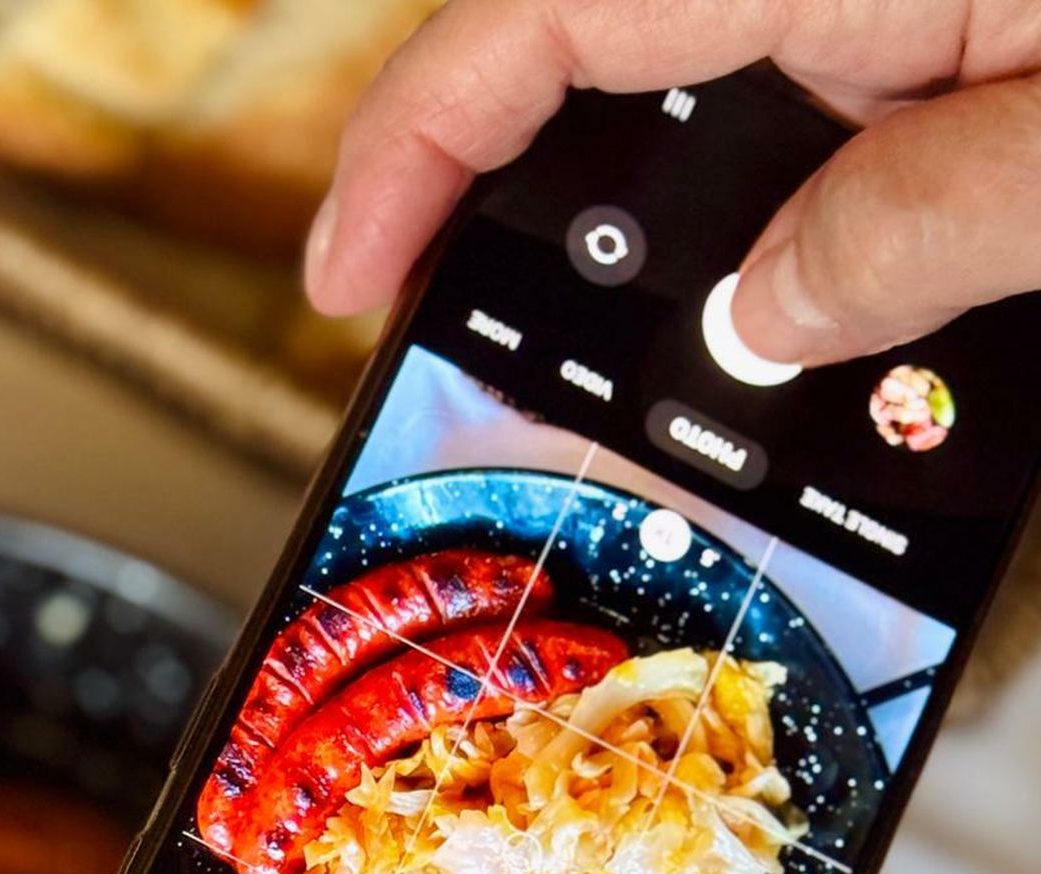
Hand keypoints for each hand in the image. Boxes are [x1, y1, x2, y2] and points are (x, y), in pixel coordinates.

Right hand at [304, 0, 1040, 366]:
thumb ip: (916, 232)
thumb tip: (763, 321)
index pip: (536, 18)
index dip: (408, 147)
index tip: (346, 272)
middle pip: (595, 72)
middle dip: (534, 231)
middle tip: (494, 378)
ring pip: (716, 122)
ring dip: (683, 264)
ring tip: (676, 407)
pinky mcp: (955, 23)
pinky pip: (823, 129)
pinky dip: (796, 239)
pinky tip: (819, 333)